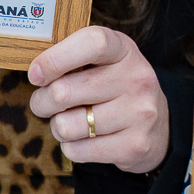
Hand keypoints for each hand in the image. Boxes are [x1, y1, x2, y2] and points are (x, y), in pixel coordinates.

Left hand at [28, 25, 169, 172]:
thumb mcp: (103, 60)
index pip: (92, 43)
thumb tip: (36, 72)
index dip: (55, 59)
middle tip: (45, 103)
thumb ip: (72, 57)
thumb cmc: (115, 86)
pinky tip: (84, 138)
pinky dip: (71, 147)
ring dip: (57, 127)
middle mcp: (137, 79)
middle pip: (64, 91)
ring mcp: (139, 113)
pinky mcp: (134, 145)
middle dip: (42, 101)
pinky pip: (77, 151)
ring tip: (69, 121)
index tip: (36, 74)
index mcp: (124, 50)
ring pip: (66, 126)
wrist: (158, 125)